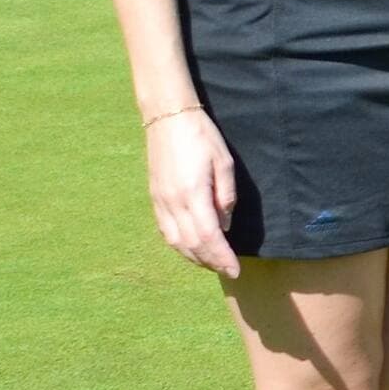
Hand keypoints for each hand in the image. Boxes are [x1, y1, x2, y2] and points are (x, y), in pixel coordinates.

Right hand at [144, 107, 239, 275]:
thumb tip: (225, 225)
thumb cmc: (201, 136)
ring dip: (194, 256)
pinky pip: (165, 231)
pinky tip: (190, 248)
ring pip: (175, 241)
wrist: (168, 118)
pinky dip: (179, 245)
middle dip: (210, 261)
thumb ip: (225, 196)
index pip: (208, 236)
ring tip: (212, 263)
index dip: (221, 256)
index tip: (235, 269)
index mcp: (192, 194)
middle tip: (228, 271)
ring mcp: (159, 202)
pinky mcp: (154, 198)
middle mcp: (172, 203)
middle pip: (191, 244)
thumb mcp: (224, 163)